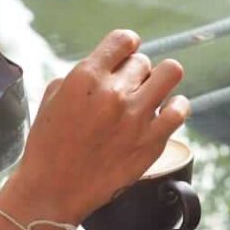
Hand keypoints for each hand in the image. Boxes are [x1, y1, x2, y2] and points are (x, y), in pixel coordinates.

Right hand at [3, 30, 187, 225]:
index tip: (126, 54)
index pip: (123, 39)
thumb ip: (82, 74)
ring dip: (160, 80)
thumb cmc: (48, 144)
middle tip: (125, 90)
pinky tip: (164, 112)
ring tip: (151, 94)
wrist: (53, 189)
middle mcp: (114, 92)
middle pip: (143, 61)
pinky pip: (180, 109)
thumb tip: (107, 66)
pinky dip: (176, 106)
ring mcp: (136, 117)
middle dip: (134, 72)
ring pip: (170, 73)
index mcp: (86, 77)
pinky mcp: (152, 142)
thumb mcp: (53, 96)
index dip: (126, 45)